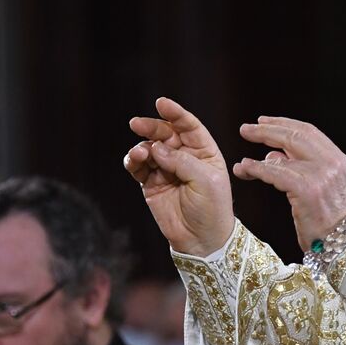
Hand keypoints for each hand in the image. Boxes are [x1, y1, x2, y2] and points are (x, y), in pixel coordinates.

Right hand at [124, 97, 234, 256]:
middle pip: (165, 134)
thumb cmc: (211, 208)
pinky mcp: (151, 184)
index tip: (161, 103)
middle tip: (137, 124)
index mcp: (203, 151)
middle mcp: (184, 157)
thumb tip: (155, 147)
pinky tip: (134, 160)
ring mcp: (166, 169)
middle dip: (151, 126)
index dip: (175, 113)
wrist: (201, 240)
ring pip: (149, 149)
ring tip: (140, 154)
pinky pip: (138, 167)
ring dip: (141, 147)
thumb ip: (180, 161)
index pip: (188, 126)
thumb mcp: (205, 181)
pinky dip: (133, 161)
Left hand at [233, 116, 345, 250]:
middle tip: (246, 129)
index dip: (283, 122)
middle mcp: (332, 163)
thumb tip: (273, 153)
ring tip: (242, 154)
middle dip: (267, 129)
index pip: (308, 131)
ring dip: (258, 152)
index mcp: (338, 159)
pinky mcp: (307, 190)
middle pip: (294, 135)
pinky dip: (257, 169)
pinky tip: (246, 168)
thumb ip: (300, 166)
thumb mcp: (321, 188)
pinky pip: (276, 173)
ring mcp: (321, 176)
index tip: (264, 121)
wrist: (344, 245)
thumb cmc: (330, 222)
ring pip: (283, 153)